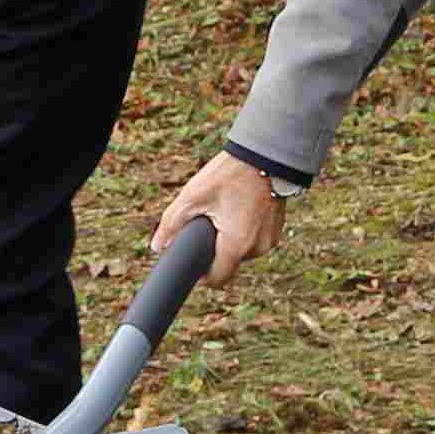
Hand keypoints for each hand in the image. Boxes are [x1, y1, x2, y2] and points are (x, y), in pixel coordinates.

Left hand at [155, 153, 285, 284]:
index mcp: (237, 245)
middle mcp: (258, 247)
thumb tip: (157, 247)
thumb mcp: (193, 197)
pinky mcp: (277, 228)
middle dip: (215, 249)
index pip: (217, 279)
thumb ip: (171, 224)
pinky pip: (255, 238)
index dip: (201, 275)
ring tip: (224, 210)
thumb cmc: (230, 174)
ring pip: (242, 250)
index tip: (193, 262)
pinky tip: (239, 208)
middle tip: (207, 222)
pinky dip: (244, 229)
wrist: (266, 154)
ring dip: (230, 238)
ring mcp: (271, 238)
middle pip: (229, 262)